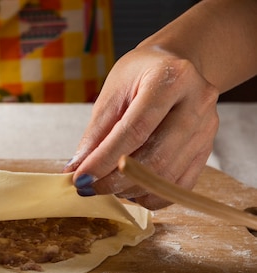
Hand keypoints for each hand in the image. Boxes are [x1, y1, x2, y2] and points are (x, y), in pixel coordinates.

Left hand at [63, 46, 219, 209]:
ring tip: (105, 186)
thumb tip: (75, 170)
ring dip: (129, 189)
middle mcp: (197, 103)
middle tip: (88, 187)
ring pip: (167, 176)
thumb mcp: (111, 94)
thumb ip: (95, 134)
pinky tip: (128, 189)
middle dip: (115, 180)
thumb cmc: (138, 77)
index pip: (135, 130)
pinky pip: (179, 186)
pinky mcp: (207, 149)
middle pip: (155, 157)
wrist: (174, 66)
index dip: (105, 159)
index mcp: (171, 79)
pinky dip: (150, 195)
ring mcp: (208, 128)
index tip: (80, 178)